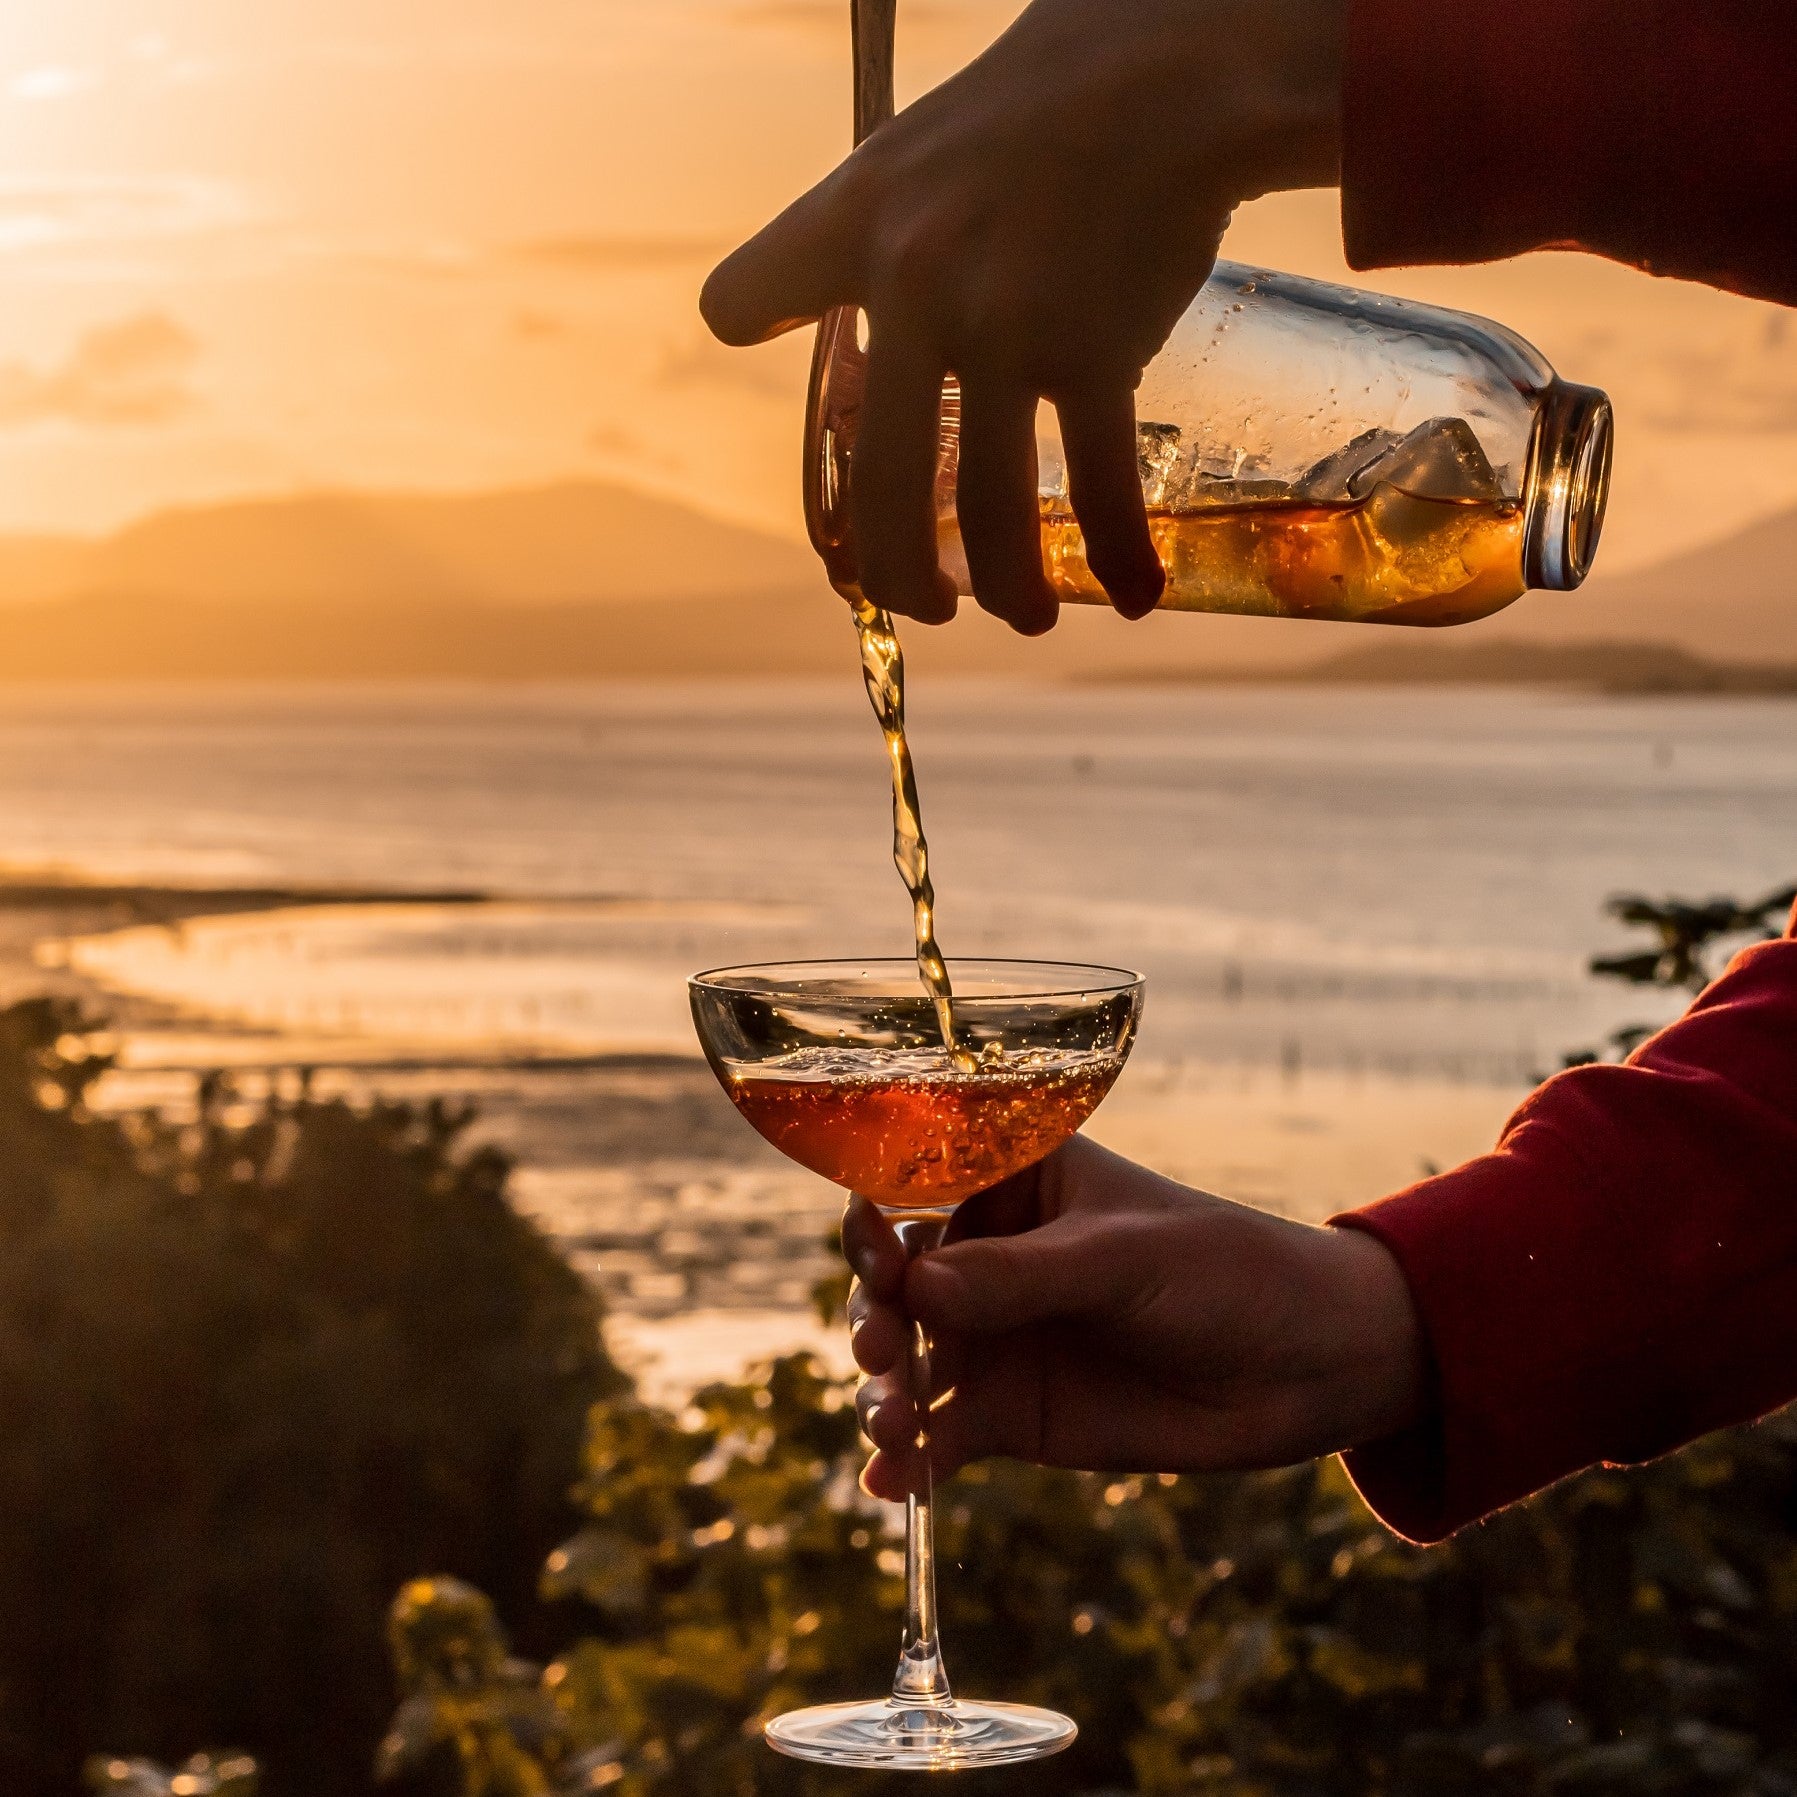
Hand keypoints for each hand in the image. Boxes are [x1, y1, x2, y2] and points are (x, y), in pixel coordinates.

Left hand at [702, 0, 1345, 632]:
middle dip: (899, 571)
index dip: (757, 340)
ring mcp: (1001, 323)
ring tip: (1023, 615)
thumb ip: (872, 237)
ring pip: (983, 506)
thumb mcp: (920, 154)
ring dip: (1007, 586)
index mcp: (854, 225)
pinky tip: (1134, 592)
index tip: (801, 380)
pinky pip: (1098, 483)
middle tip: (928, 603)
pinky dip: (1121, 553)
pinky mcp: (1092, 347)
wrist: (1170, 68)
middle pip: (880, 480)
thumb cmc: (1046, 114)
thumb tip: (862, 314)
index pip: (741, 298)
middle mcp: (912, 283)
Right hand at [844, 1136, 1422, 1500]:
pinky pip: (943, 1435)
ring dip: (885, 1391)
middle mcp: (991, 1255)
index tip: (869, 1246)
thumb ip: (1020, 1277)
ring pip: (909, 1361)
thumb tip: (915, 1289)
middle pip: (897, 1281)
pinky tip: (894, 1485)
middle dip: (875, 1313)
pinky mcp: (1013, 1414)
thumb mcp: (1122, 1260)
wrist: (1306, 1367)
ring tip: (893, 1426)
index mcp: (1016, 1181)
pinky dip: (911, 1460)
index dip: (880, 1215)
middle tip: (883, 1347)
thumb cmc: (1223, 1272)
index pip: (920, 1185)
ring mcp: (997, 1337)